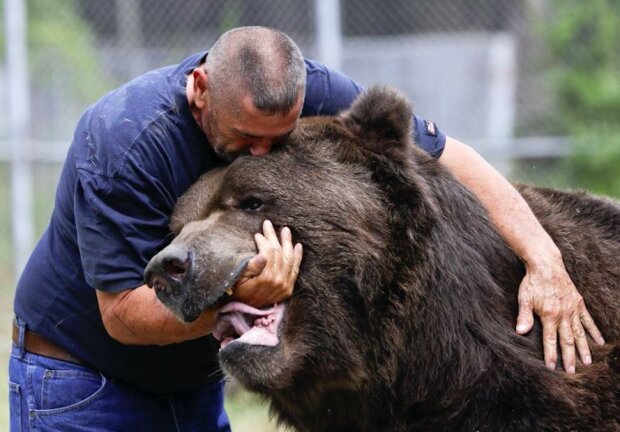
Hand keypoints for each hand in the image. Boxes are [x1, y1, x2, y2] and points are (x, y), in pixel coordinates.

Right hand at [233, 220, 302, 306]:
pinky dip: (297, 257)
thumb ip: (251, 267)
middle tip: (268, 224)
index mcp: (266, 278)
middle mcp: (279, 282)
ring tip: (285, 230)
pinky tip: (298, 246)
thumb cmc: (238, 291)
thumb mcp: (239, 279)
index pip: (269, 253)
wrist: (245, 309)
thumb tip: (262, 255)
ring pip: (289, 259)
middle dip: (273, 237)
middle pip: (279, 253)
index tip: (258, 234)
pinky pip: (295, 270)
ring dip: (287, 243)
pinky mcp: (289, 288)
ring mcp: (285, 285)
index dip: (263, 241)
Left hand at [515, 258, 604, 372]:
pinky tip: (599, 341)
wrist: (546, 265)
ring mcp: (573, 309)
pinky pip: (588, 320)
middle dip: (569, 357)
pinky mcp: (578, 303)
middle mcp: (563, 314)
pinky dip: (593, 331)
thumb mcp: (524, 299)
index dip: (551, 354)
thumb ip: (524, 316)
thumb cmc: (532, 282)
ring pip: (580, 333)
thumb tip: (520, 332)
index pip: (550, 340)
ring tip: (588, 362)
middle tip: (573, 372)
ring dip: (584, 348)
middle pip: (567, 340)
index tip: (552, 367)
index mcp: (549, 315)